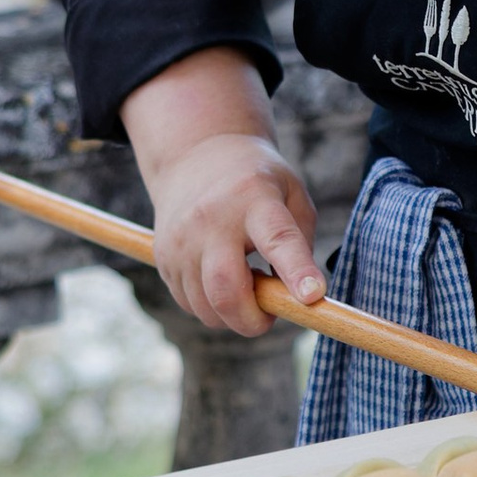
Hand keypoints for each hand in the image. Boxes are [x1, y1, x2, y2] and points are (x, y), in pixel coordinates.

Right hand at [147, 133, 324, 335]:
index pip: (277, 239)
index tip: (312, 296)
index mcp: (254, 198)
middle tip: (271, 313)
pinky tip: (223, 278)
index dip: (295, 271)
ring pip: (206, 308)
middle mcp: (211, 220)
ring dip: (234, 314)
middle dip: (253, 320)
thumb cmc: (257, 182)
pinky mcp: (163, 258)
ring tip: (247, 283)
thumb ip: (301, 245)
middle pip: (226, 289)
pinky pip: (191, 304)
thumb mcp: (292, 194)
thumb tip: (296, 299)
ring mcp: (181, 241)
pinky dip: (213, 306)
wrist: (197, 156)